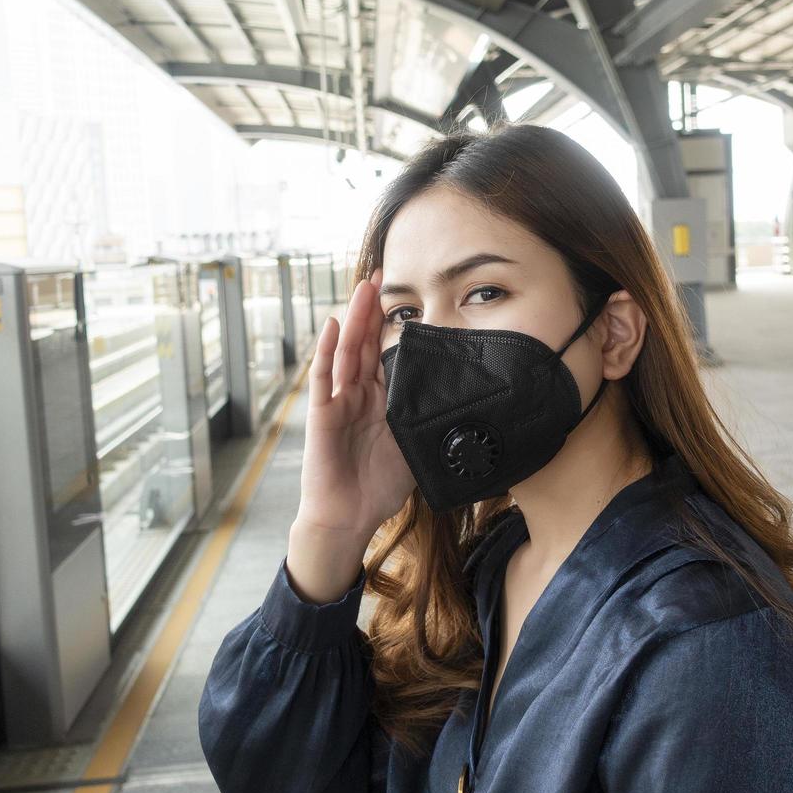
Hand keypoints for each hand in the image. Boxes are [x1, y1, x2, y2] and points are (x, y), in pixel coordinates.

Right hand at [287, 267, 415, 601]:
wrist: (350, 518)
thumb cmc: (380, 487)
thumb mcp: (416, 446)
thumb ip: (430, 421)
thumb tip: (471, 404)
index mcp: (380, 400)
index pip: (384, 353)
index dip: (391, 325)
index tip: (405, 296)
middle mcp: (357, 395)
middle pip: (364, 343)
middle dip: (372, 309)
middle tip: (380, 275)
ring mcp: (338, 403)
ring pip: (346, 352)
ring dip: (354, 318)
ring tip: (362, 288)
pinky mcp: (322, 416)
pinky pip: (324, 379)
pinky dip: (328, 352)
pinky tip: (335, 326)